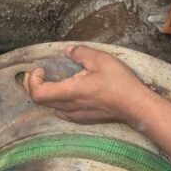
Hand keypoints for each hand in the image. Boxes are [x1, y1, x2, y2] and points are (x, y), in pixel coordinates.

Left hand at [24, 45, 155, 123]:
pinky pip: (62, 110)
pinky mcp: (82, 119)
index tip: (42, 68)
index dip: (34, 80)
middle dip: (36, 84)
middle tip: (43, 71)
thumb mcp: (101, 59)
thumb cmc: (120, 84)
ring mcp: (75, 115)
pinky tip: (70, 89)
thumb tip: (68, 51)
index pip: (38, 94)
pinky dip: (58, 99)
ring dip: (47, 92)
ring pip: (50, 106)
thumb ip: (80, 52)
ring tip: (55, 79)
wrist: (136, 106)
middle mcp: (70, 107)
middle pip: (40, 101)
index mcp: (71, 92)